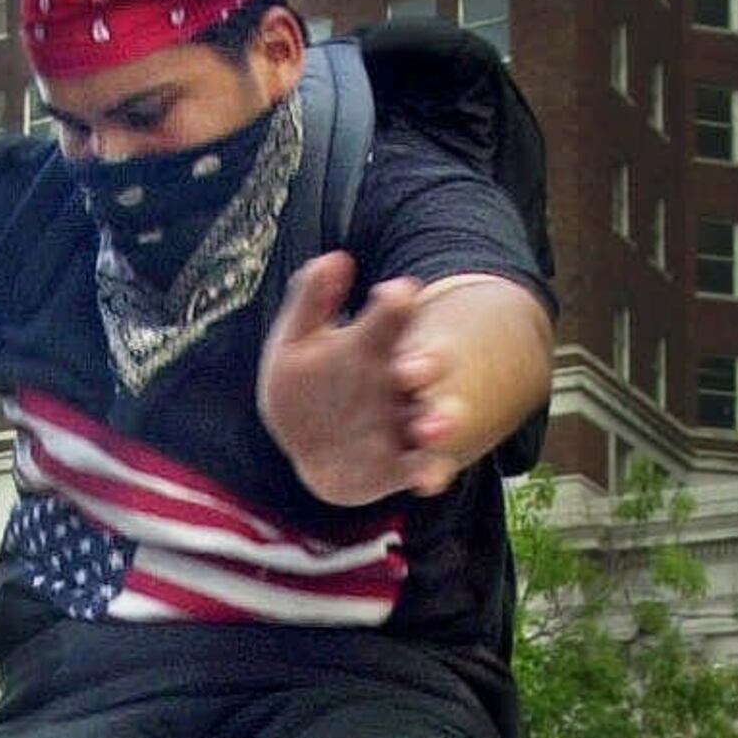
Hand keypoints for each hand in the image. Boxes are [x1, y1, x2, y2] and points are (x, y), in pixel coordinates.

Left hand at [257, 253, 461, 504]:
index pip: (390, 321)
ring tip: (435, 425)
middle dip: (426, 366)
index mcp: (375, 345)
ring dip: (438, 421)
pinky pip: (422, 468)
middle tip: (415, 368)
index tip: (395, 293)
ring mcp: (402, 425)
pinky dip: (431, 473)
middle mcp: (397, 384)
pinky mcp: (399, 465)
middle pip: (422, 369)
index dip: (395, 308)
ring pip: (431, 419)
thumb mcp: (299, 338)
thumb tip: (334, 258)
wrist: (311, 444)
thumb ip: (312, 299)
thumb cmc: (310, 382)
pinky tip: (431, 479)